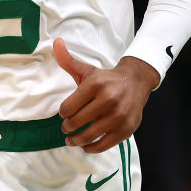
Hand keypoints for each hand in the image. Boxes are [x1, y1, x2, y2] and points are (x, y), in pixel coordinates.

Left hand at [53, 38, 159, 152]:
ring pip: (90, 135)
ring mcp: (118, 116)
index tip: (64, 113)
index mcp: (95, 84)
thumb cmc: (106, 79)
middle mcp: (108, 100)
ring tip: (72, 140)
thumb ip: (68, 60)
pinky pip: (105, 144)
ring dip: (76, 140)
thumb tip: (56, 42)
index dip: (63, 113)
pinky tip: (86, 146)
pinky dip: (92, 148)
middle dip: (67, 127)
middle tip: (66, 129)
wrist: (135, 82)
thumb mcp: (87, 69)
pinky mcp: (126, 129)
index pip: (68, 107)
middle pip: (77, 121)